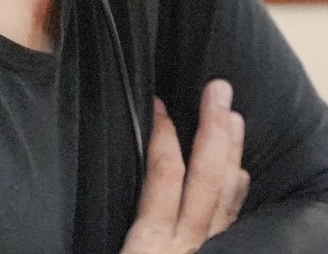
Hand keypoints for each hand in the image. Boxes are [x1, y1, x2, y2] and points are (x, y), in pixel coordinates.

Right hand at [120, 79, 249, 253]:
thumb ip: (117, 218)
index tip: (158, 103)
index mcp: (151, 242)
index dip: (163, 133)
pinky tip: (241, 175)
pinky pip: (232, 222)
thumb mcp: (110, 253)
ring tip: (236, 118)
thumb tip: (86, 193)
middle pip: (206, 176)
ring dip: (232, 154)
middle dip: (213, 129)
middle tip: (219, 89)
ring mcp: (207, 251)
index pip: (163, 173)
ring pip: (225, 198)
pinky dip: (236, 195)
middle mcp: (186, 243)